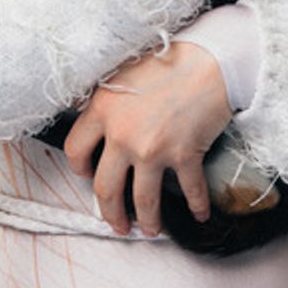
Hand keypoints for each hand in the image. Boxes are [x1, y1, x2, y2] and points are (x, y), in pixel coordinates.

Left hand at [64, 43, 231, 236]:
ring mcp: (153, 149)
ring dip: (147, 221)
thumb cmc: (171, 59)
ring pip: (143, 200)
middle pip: (105, 188)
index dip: (79, 168)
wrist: (212, 58)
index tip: (88, 175)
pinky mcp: (184, 155)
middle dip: (110, 212)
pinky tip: (200, 214)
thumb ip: (108, 99)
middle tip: (117, 223)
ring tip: (150, 230)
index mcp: (103, 109)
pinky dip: (196, 206)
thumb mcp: (125, 72)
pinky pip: (189, 191)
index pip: (75, 149)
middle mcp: (123, 134)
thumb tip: (96, 118)